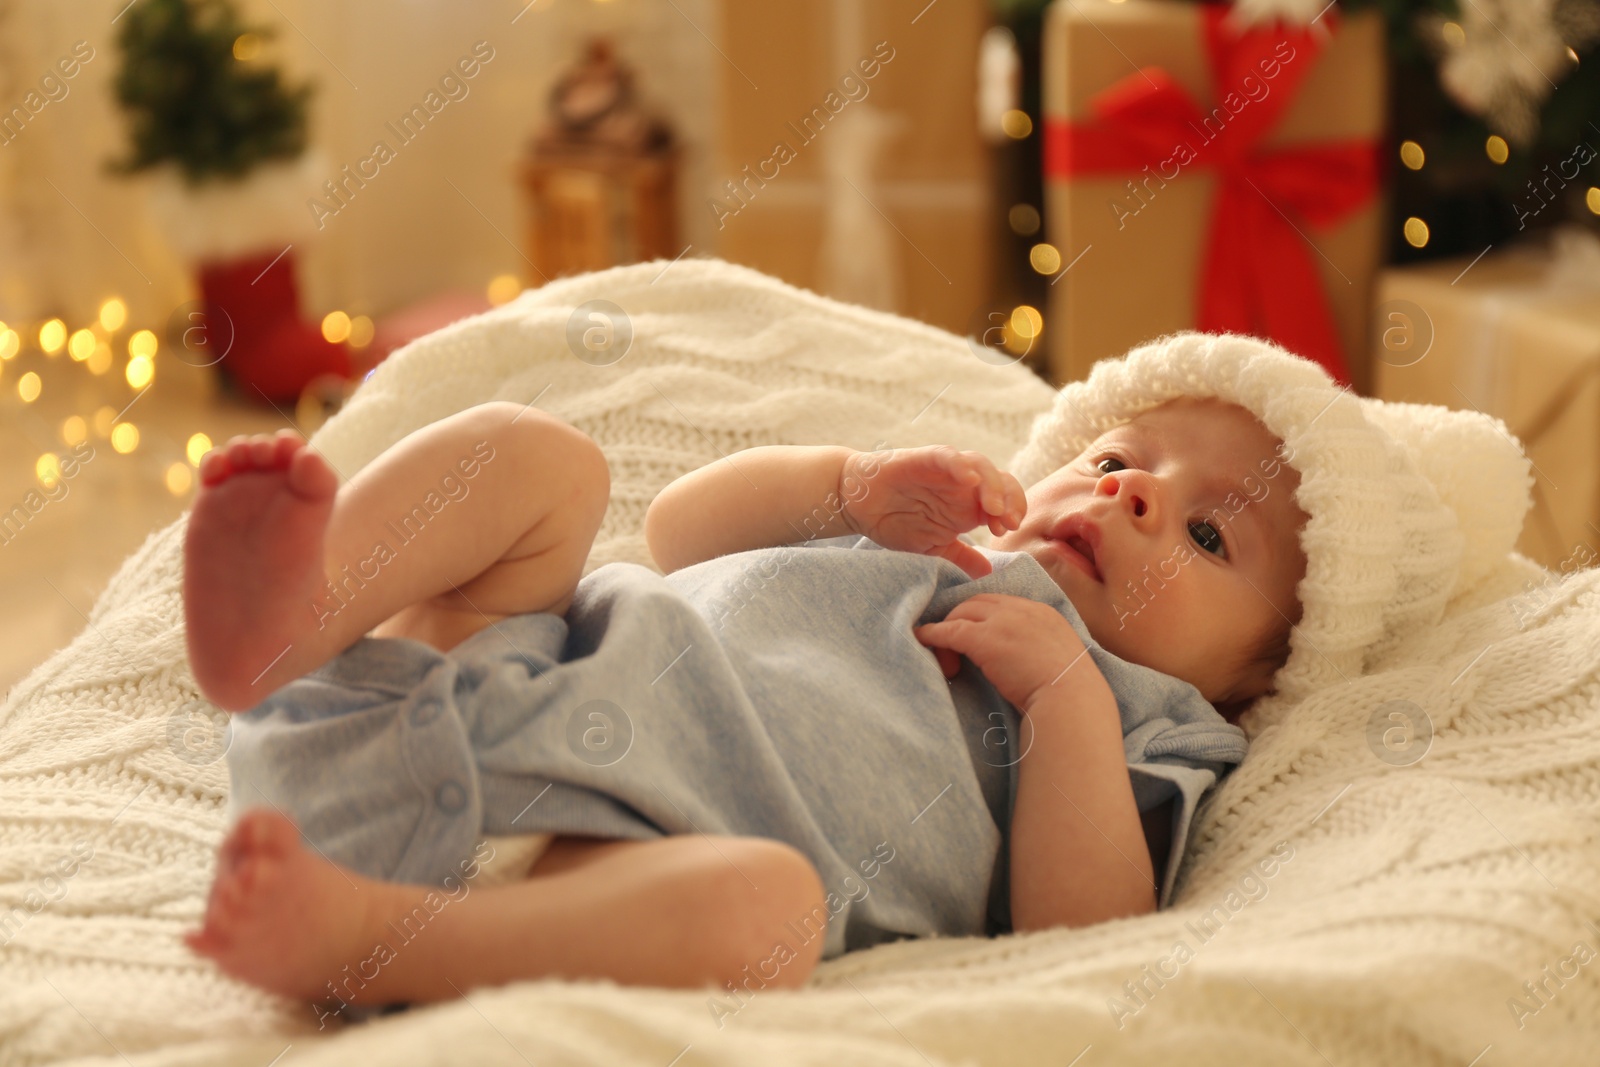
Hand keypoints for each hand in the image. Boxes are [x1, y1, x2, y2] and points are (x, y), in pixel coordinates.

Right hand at [839, 446, 1026, 578]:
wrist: (859, 505)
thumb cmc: (895, 522)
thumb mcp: (932, 547)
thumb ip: (960, 556)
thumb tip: (987, 573)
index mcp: (969, 505)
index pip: (1005, 502)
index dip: (1012, 513)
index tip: (1006, 533)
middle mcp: (962, 486)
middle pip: (1001, 481)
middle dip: (1011, 500)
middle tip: (1008, 522)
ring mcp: (945, 471)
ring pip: (981, 466)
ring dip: (992, 485)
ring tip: (993, 508)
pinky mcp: (925, 459)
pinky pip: (949, 457)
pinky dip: (961, 465)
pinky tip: (970, 480)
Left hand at [914, 594, 1103, 713]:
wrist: (1071, 700)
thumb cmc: (1069, 693)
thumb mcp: (1060, 659)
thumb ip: (1040, 649)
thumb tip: (1023, 660)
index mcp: (1043, 613)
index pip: (1002, 603)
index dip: (982, 615)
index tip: (973, 631)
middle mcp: (1022, 609)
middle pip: (977, 602)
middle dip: (961, 619)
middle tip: (954, 647)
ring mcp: (1003, 621)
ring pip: (962, 613)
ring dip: (948, 630)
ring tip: (944, 657)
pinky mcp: (984, 638)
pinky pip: (950, 630)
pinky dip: (934, 634)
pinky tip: (923, 639)